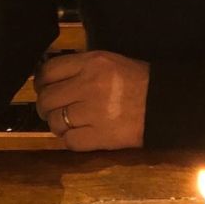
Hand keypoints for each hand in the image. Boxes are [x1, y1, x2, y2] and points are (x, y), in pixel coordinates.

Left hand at [35, 50, 149, 150]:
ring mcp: (93, 112)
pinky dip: (70, 139)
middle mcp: (89, 85)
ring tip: (69, 122)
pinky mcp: (99, 137)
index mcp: (92, 63)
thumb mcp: (108, 62)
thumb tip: (49, 78)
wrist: (163, 103)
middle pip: (47, 98)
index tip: (44, 88)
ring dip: (58, 124)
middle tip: (53, 108)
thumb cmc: (136, 80)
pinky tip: (80, 133)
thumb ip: (80, 67)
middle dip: (46, 105)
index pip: (48, 71)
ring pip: (55, 122)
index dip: (41, 82)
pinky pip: (69, 141)